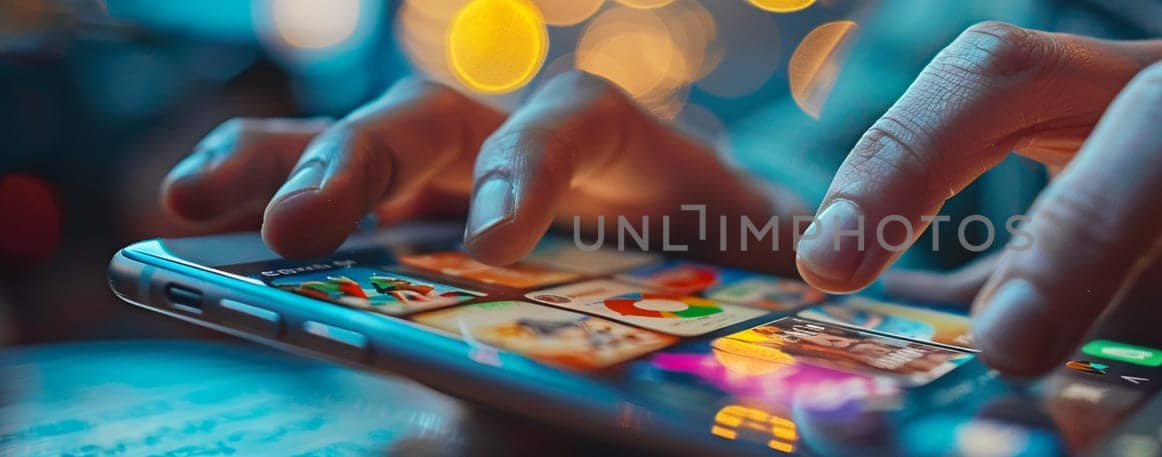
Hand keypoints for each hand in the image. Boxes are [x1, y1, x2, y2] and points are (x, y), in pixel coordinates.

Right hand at [162, 72, 789, 268]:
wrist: (712, 283)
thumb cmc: (737, 276)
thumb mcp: (766, 278)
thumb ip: (780, 280)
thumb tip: (819, 288)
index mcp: (633, 149)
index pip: (575, 122)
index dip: (527, 168)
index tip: (489, 242)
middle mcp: (533, 145)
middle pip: (443, 117)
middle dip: (371, 165)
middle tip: (305, 233)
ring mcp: (460, 173)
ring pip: (364, 140)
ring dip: (284, 167)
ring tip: (197, 207)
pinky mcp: (411, 220)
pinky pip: (324, 185)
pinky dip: (259, 190)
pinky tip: (191, 221)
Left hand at [798, 22, 1161, 417]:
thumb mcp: (1038, 291)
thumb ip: (924, 308)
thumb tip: (799, 347)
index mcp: (1098, 100)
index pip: (992, 78)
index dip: (903, 152)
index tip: (830, 258)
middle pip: (1091, 84)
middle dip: (1009, 194)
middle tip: (979, 338)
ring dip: (1108, 233)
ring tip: (1038, 352)